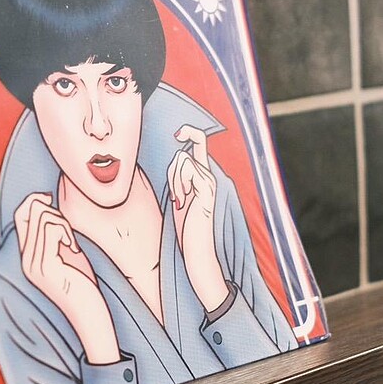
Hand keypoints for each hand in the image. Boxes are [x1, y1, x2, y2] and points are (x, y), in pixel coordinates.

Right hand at [14, 193, 119, 363]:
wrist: (89, 315)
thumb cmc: (82, 285)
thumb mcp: (66, 254)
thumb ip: (56, 234)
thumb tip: (51, 204)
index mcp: (28, 256)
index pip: (20, 215)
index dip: (35, 200)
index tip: (54, 204)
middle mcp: (26, 259)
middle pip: (31, 211)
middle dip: (54, 212)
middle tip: (68, 233)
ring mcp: (34, 264)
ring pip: (43, 217)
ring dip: (63, 223)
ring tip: (71, 243)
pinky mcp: (46, 267)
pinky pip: (51, 229)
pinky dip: (65, 231)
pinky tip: (73, 248)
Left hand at [167, 126, 227, 312]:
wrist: (198, 251)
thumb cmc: (187, 228)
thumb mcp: (179, 197)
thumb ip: (179, 178)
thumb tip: (176, 159)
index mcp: (203, 177)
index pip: (200, 144)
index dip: (191, 132)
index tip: (178, 133)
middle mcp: (210, 176)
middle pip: (184, 154)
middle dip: (173, 174)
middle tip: (176, 198)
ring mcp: (209, 182)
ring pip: (183, 161)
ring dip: (174, 181)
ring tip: (180, 202)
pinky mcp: (206, 190)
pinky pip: (187, 170)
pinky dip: (179, 185)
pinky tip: (182, 203)